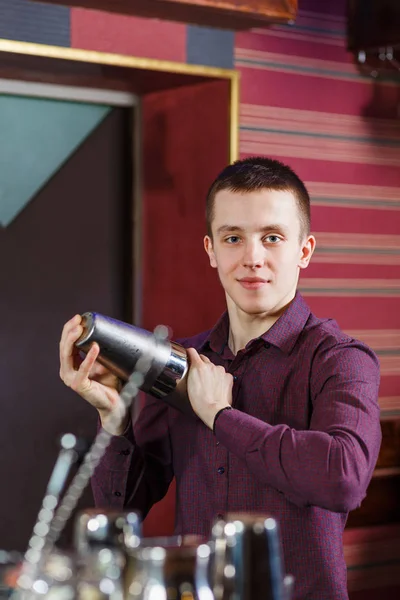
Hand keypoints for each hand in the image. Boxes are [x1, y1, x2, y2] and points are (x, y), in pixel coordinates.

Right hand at [59, 314, 128, 434]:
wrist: (114, 402)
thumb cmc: (110, 381)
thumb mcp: (104, 360)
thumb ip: (100, 348)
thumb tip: (105, 330)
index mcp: (71, 364)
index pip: (66, 343)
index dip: (69, 329)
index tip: (78, 317)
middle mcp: (67, 371)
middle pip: (64, 347)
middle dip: (69, 331)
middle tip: (78, 320)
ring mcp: (71, 378)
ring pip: (67, 355)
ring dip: (73, 340)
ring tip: (80, 329)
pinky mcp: (78, 385)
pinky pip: (83, 369)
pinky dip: (89, 357)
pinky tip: (94, 347)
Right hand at [186, 348, 232, 428]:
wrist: (214, 410)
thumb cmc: (199, 401)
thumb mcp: (189, 385)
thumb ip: (191, 372)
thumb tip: (191, 367)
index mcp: (198, 366)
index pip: (193, 352)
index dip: (189, 353)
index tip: (188, 354)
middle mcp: (210, 365)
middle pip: (204, 359)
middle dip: (200, 364)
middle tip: (198, 375)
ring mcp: (220, 370)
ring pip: (214, 367)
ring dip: (211, 372)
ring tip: (209, 384)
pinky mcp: (228, 376)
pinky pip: (222, 374)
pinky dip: (220, 378)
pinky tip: (217, 387)